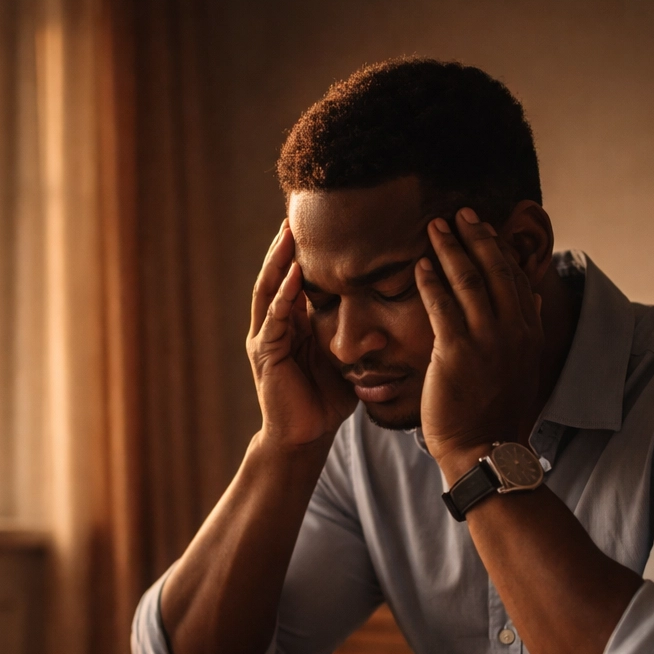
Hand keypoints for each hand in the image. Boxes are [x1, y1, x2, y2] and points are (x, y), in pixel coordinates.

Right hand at [247, 220, 357, 449]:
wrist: (305, 437)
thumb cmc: (325, 401)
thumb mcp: (344, 359)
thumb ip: (354, 335)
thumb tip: (389, 316)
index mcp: (291, 326)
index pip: (294, 281)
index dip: (300, 254)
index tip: (316, 226)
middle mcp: (273, 327)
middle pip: (275, 277)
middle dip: (283, 248)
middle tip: (294, 217)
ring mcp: (265, 339)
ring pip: (269, 291)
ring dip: (278, 262)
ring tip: (288, 235)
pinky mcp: (264, 354)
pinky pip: (275, 318)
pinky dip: (284, 295)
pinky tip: (294, 275)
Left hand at [415, 208, 545, 479]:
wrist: (485, 449)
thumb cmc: (497, 412)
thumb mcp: (522, 366)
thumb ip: (525, 328)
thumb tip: (532, 297)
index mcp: (529, 332)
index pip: (515, 277)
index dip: (499, 248)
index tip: (485, 227)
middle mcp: (513, 330)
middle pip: (495, 269)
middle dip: (476, 236)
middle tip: (460, 213)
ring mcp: (487, 339)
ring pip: (468, 280)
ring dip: (450, 248)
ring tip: (435, 227)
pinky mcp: (457, 352)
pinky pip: (442, 305)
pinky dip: (431, 280)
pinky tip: (420, 265)